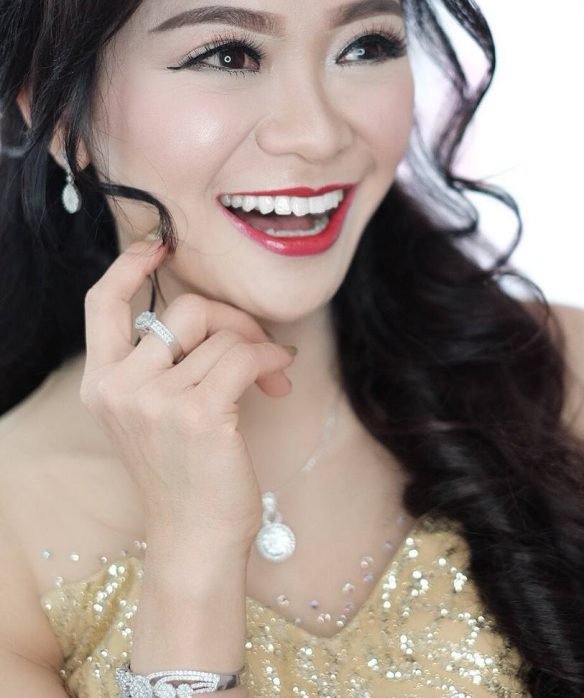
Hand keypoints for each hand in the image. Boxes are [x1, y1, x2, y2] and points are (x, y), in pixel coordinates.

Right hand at [79, 238, 294, 552]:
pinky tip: (278, 377)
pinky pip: (244, 354)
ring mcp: (155, 400)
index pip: (101, 305)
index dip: (129, 267)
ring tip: (271, 374)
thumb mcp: (153, 415)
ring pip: (222, 334)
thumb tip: (219, 317)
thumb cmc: (184, 474)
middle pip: (186, 309)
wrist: (195, 540)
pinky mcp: (198, 413)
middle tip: (256, 346)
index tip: (159, 247)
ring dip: (258, 346)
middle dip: (233, 319)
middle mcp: (120, 387)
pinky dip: (269, 356)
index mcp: (103, 383)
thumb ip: (165, 364)